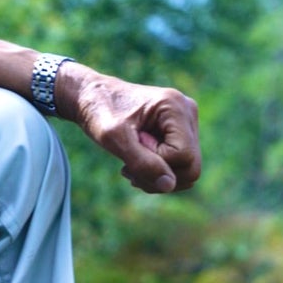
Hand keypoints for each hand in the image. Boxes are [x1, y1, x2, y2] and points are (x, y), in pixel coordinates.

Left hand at [57, 66, 201, 194]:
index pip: (184, 157)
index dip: (156, 162)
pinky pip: (179, 166)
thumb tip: (170, 185)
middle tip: (127, 167)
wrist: (90, 97)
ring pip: (186, 170)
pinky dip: (157, 172)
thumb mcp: (114, 138)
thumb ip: (142, 162)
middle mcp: (187, 112)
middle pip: (191, 167)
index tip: (132, 145)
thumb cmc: (99, 112)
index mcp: (175, 107)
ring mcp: (186, 122)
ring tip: (129, 165)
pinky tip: (135, 162)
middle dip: (158, 175)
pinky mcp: (179, 132)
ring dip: (156, 177)